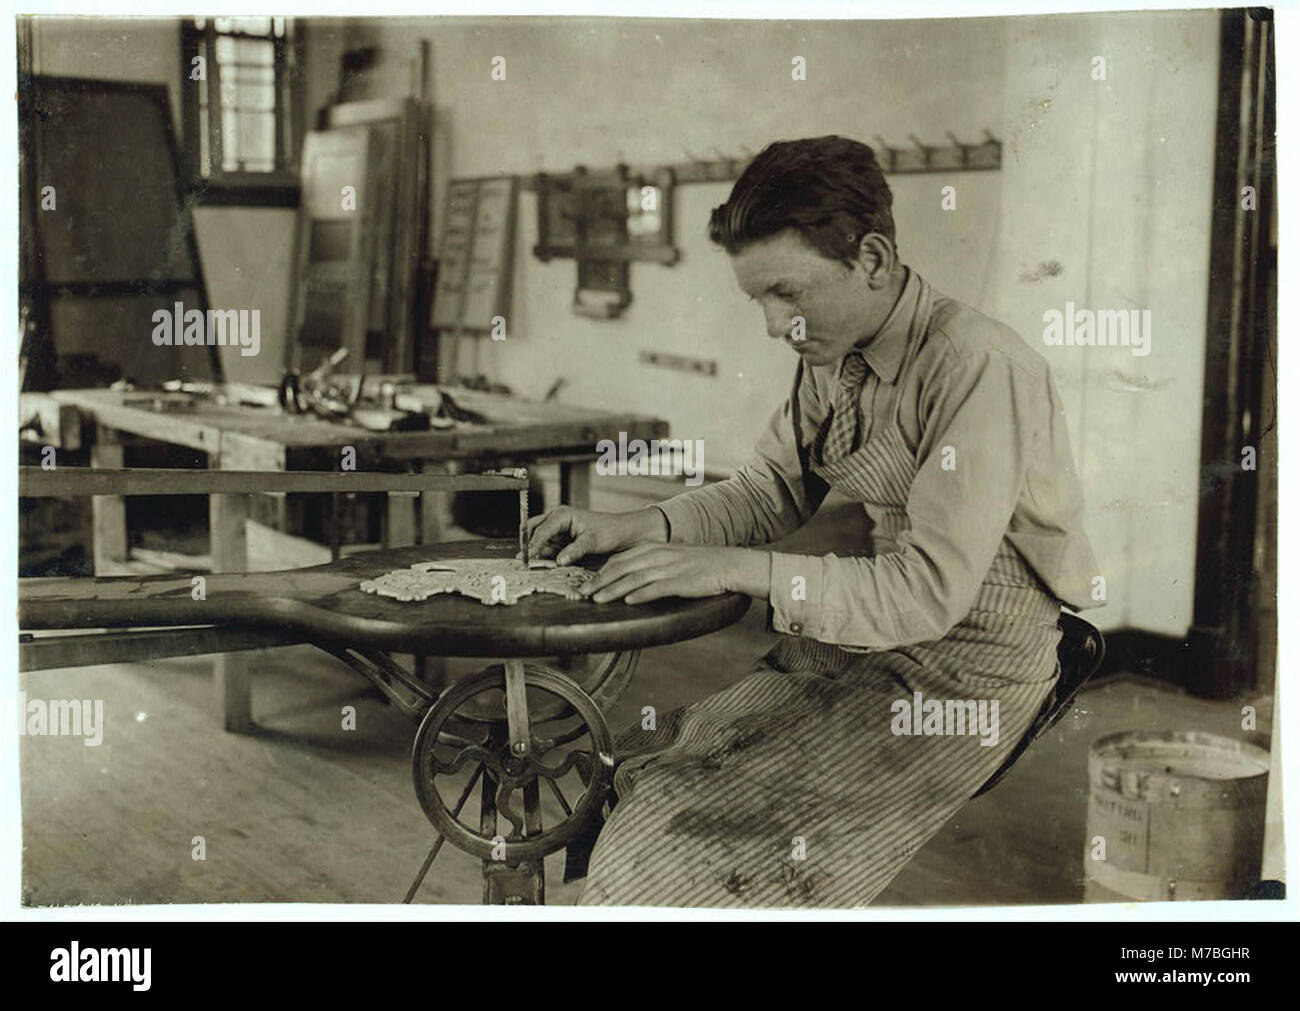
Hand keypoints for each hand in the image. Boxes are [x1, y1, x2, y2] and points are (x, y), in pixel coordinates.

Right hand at [524, 506, 665, 565]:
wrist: (621, 533)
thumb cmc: (609, 532)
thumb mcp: (592, 542)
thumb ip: (574, 551)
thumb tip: (559, 561)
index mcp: (562, 515)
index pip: (541, 531)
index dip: (532, 546)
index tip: (525, 559)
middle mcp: (556, 519)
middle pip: (533, 531)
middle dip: (527, 545)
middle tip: (522, 561)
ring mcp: (557, 530)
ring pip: (539, 540)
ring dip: (535, 552)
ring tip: (529, 566)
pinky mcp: (561, 540)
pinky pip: (547, 548)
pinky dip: (544, 556)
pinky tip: (541, 566)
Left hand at [585, 544, 771, 604]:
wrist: (725, 564)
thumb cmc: (696, 565)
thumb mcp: (668, 559)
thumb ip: (647, 565)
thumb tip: (627, 580)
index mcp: (651, 549)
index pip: (618, 560)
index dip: (599, 573)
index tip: (585, 584)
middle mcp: (656, 556)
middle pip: (620, 568)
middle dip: (598, 582)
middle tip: (581, 594)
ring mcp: (667, 568)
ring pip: (633, 579)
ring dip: (612, 590)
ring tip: (597, 600)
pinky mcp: (679, 581)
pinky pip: (656, 588)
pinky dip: (640, 595)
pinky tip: (628, 601)